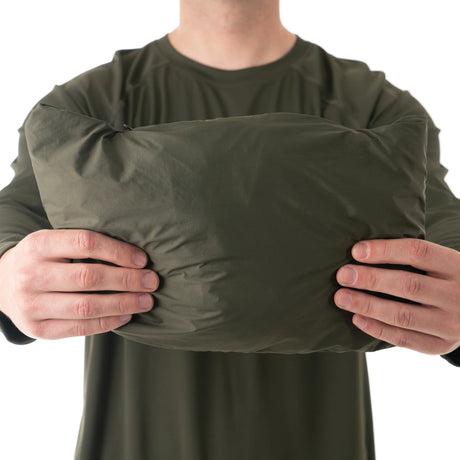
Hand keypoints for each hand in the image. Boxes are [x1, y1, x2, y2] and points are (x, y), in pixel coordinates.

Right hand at [0, 229, 158, 339]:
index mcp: (38, 245)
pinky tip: (126, 315)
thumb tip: (134, 256)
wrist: (1, 285)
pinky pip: (80, 328)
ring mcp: (32, 305)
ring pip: (87, 307)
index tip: (142, 259)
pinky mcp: (38, 329)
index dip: (118, 251)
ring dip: (124, 304)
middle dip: (128, 280)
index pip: (85, 243)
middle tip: (152, 281)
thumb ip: (83, 246)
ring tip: (146, 301)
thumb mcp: (53, 243)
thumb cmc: (40, 261)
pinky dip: (108, 322)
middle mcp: (31, 275)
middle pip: (89, 277)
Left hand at [334, 238, 459, 354]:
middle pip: (408, 285)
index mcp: (456, 266)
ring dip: (367, 306)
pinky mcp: (440, 345)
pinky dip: (377, 329)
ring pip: (403, 315)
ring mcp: (450, 324)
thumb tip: (362, 250)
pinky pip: (404, 339)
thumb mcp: (443, 263)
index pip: (418, 253)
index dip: (384, 250)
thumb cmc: (448, 280)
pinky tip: (357, 318)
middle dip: (371, 279)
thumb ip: (414, 257)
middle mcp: (458, 295)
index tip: (356, 251)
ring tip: (341, 298)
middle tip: (343, 275)